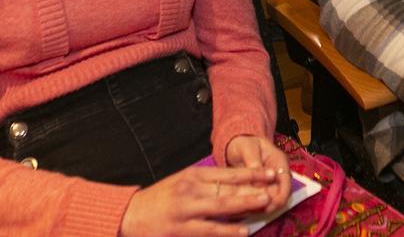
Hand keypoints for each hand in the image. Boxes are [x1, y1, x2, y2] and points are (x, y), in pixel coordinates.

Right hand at [119, 165, 273, 236]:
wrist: (130, 214)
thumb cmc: (160, 199)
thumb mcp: (182, 182)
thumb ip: (206, 184)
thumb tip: (237, 187)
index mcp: (193, 175)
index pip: (228, 173)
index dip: (251, 174)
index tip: (270, 174)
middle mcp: (191, 190)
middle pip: (228, 189)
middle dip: (253, 190)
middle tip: (273, 190)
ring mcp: (186, 210)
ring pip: (222, 208)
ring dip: (245, 207)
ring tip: (264, 206)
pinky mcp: (182, 230)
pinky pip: (210, 230)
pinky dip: (228, 231)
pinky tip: (243, 232)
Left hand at [226, 135, 291, 212]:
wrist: (238, 145)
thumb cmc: (244, 144)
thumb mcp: (247, 148)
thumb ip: (254, 163)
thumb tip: (259, 184)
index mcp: (279, 162)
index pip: (286, 182)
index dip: (280, 196)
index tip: (270, 205)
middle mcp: (278, 175)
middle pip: (281, 194)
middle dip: (270, 205)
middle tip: (256, 211)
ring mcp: (271, 183)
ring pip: (272, 200)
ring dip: (262, 207)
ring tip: (249, 211)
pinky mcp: (262, 190)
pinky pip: (262, 201)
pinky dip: (256, 206)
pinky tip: (246, 210)